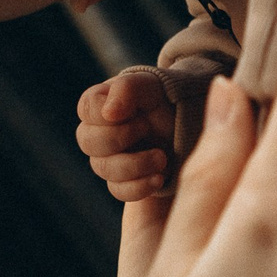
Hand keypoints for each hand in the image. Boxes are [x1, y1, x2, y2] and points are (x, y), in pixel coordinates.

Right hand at [77, 67, 174, 202]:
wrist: (190, 124)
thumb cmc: (164, 99)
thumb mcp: (150, 85)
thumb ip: (126, 89)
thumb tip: (108, 113)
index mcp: (99, 104)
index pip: (87, 109)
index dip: (108, 113)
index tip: (134, 111)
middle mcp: (98, 132)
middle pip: (88, 142)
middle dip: (120, 137)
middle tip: (147, 128)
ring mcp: (109, 159)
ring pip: (104, 169)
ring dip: (135, 164)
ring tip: (162, 157)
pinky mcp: (124, 182)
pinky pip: (119, 191)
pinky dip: (140, 186)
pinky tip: (159, 178)